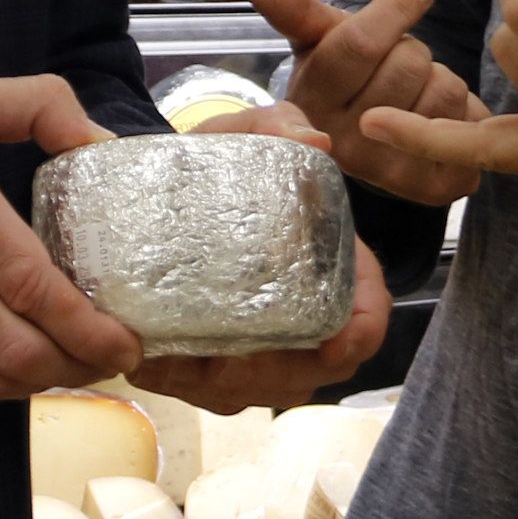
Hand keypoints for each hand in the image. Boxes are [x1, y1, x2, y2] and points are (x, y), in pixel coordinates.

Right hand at [0, 76, 145, 399]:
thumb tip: (100, 140)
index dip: (87, 327)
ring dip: (37, 382)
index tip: (127, 341)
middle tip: (111, 360)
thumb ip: (39, 105)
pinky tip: (15, 363)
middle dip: (76, 366)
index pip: (31, 284)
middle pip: (15, 346)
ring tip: (72, 366)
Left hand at [125, 106, 396, 412]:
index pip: (366, 313)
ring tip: (175, 366)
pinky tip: (151, 364)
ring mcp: (268, 345)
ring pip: (257, 389)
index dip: (359, 336)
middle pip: (308, 369)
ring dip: (218, 387)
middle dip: (268, 376)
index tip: (334, 345)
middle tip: (222, 364)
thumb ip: (279, 126)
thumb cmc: (224, 162)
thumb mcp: (249, 134)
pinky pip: (212, 392)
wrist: (171, 185)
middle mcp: (308, 314)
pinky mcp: (222, 361)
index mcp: (335, 265)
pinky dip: (183, 384)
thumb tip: (315, 141)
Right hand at [240, 0, 485, 208]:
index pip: (356, 46)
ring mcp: (386, 172)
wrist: (374, 144)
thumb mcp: (318, 41)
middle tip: (395, 65)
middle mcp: (342, 145)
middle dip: (412, 50)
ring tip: (413, 95)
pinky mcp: (430, 188)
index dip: (392, 12)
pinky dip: (465, 109)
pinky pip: (469, 122)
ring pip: (444, 88)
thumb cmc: (345, 78)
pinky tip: (439, 119)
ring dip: (439, 79)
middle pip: (409, 61)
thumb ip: (292, 9)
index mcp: (309, 102)